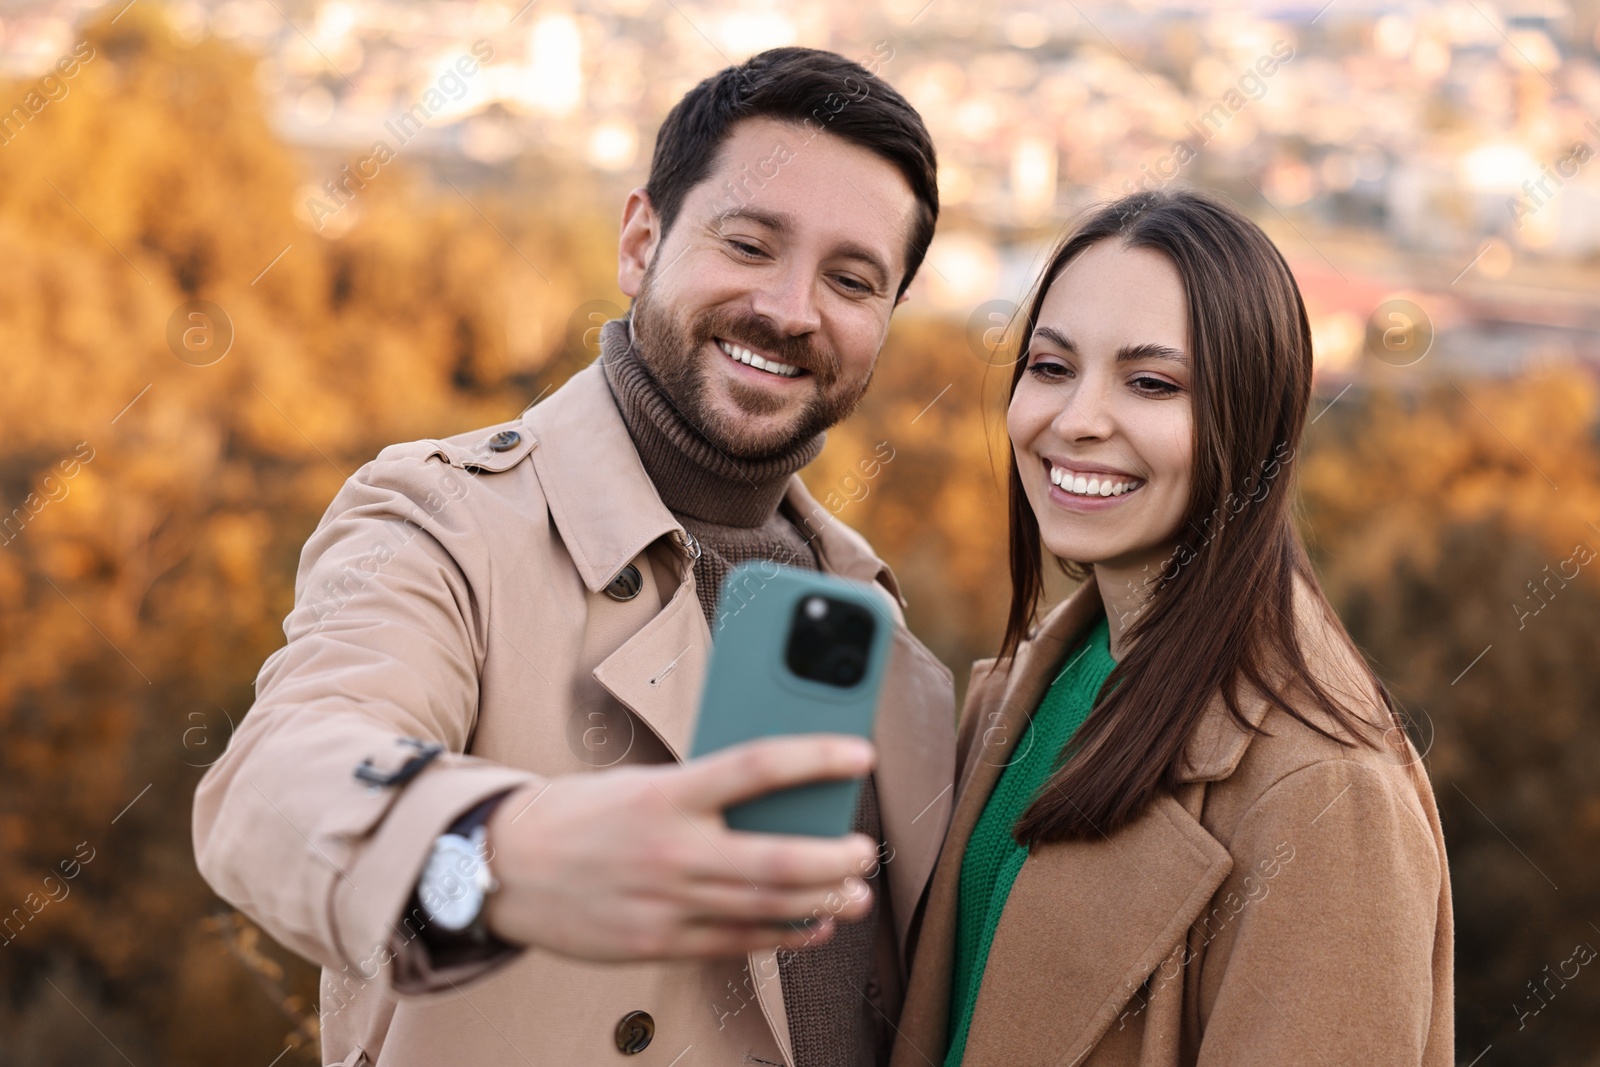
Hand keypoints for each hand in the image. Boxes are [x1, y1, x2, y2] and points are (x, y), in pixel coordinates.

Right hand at [483, 734, 878, 960]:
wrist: (504, 866)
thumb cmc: (580, 814)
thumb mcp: (641, 783)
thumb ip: (704, 792)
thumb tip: (779, 798)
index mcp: (666, 794)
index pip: (757, 767)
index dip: (817, 759)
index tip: (859, 755)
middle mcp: (670, 851)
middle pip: (778, 859)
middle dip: (836, 859)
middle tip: (864, 849)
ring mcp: (665, 904)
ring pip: (767, 908)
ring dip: (823, 902)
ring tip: (854, 892)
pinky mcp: (657, 943)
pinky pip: (738, 943)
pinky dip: (785, 936)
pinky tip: (812, 925)